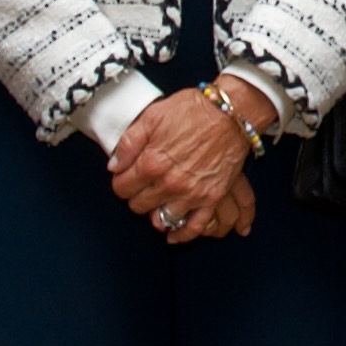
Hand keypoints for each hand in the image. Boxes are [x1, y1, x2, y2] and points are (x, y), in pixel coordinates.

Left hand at [109, 84, 261, 241]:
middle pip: (138, 205)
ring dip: (156, 212)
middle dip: (136, 196)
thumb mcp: (152, 116)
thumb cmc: (193, 110)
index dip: (121, 181)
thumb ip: (128, 143)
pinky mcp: (211, 198)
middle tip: (142, 185)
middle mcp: (169, 184)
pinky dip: (182, 235)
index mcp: (150, 163)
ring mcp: (191, 194)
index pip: (122, 188)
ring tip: (158, 201)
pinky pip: (193, 227)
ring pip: (161, 219)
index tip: (126, 176)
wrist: (231, 113)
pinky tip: (173, 235)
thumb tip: (114, 166)